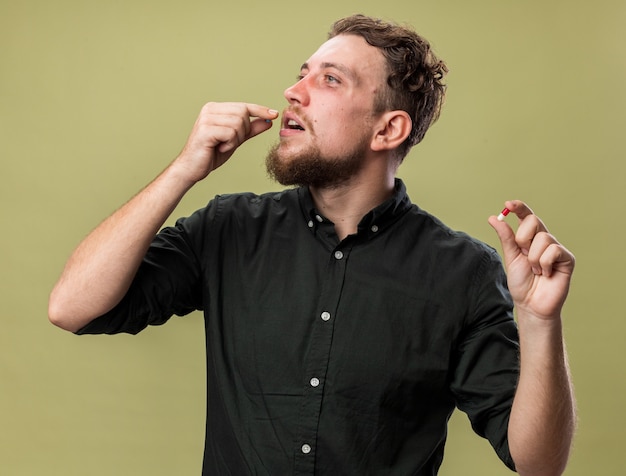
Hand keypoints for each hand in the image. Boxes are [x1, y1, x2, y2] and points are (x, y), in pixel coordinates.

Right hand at [174, 102, 278, 183]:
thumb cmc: (211, 154)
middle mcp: (209, 109)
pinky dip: (229, 144)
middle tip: (230, 142)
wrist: (192, 168)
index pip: (243, 106)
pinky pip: (230, 133)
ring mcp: (206, 118)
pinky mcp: (205, 129)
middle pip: (243, 114)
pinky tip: (218, 148)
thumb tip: (268, 121)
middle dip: (243, 131)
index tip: (274, 114)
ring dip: (235, 139)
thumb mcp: (235, 140)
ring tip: (222, 145)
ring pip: (238, 124)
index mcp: (215, 108)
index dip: (260, 110)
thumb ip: (250, 129)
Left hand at [489, 201, 574, 319]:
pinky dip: (544, 263)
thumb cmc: (521, 282)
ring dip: (533, 258)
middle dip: (522, 239)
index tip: (508, 204)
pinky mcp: (567, 259)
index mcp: (530, 238)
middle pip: (534, 221)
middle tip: (523, 255)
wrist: (531, 304)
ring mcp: (557, 248)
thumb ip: (505, 237)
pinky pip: (553, 250)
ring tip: (535, 270)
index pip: (527, 216)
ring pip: (543, 238)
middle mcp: (544, 240)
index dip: (519, 207)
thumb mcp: (510, 257)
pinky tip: (546, 274)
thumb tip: (493, 217)